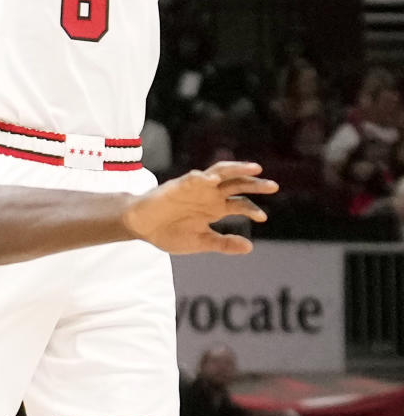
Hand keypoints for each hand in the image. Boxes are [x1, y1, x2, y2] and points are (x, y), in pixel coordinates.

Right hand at [124, 161, 277, 255]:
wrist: (142, 227)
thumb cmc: (168, 232)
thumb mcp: (201, 242)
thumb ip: (223, 243)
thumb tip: (250, 246)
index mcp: (214, 208)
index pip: (239, 204)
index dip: (252, 209)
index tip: (263, 218)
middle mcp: (208, 195)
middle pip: (236, 185)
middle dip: (255, 184)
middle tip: (274, 186)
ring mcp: (195, 188)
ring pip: (220, 172)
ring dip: (237, 169)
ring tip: (254, 168)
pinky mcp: (179, 185)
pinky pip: (194, 178)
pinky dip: (204, 177)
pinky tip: (214, 180)